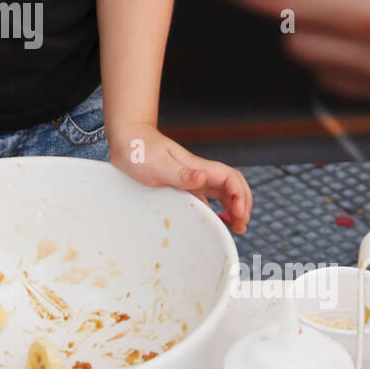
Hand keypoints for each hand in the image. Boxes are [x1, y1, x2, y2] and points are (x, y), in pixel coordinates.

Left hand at [107, 124, 250, 232]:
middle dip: (243, 203)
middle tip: (242, 225)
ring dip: (233, 207)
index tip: (239, 214)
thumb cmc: (140, 150)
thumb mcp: (160, 164)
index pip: (230, 178)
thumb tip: (203, 177)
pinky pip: (205, 198)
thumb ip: (182, 173)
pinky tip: (214, 219)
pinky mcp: (181, 185)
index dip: (240, 195)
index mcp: (198, 166)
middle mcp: (199, 172)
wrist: (126, 141)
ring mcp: (191, 179)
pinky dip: (215, 210)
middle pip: (232, 186)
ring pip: (221, 192)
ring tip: (237, 226)